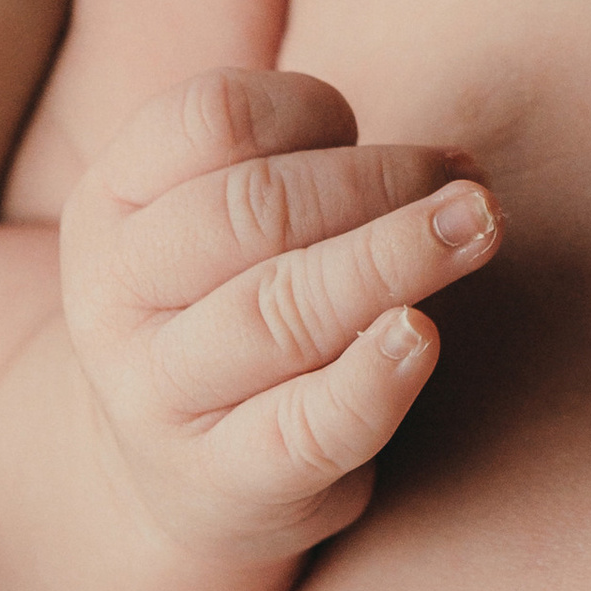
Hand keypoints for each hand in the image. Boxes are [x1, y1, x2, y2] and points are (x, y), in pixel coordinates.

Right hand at [60, 68, 499, 567]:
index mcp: (112, 206)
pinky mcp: (220, 483)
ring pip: (279, 311)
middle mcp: (114, 300)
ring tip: (478, 230)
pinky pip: (303, 429)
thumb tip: (453, 172)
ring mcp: (156, 398)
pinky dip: (371, 379)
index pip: (211, 118)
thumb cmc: (233, 306)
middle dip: (381, 183)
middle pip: (252, 208)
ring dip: (395, 259)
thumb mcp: (221, 221)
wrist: (180, 473)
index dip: (310, 107)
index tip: (368, 130)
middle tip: (472, 191)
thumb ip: (306, 168)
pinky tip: (422, 337)